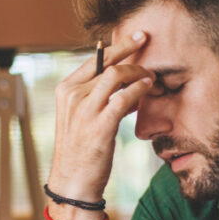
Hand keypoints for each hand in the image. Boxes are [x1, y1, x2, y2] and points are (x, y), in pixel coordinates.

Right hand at [47, 31, 154, 201]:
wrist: (73, 181)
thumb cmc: (81, 149)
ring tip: (152, 76)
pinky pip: (124, 98)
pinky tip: (149, 88)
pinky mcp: (100, 125)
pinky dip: (139, 89)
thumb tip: (126, 81)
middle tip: (148, 43)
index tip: (136, 38)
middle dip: (131, 50)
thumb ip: (98, 96)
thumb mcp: (82, 116)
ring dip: (138, 72)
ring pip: (116, 76)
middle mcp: (72, 95)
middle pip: (107, 63)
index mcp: (66, 89)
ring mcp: (85, 110)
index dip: (118, 46)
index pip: (94, 59)